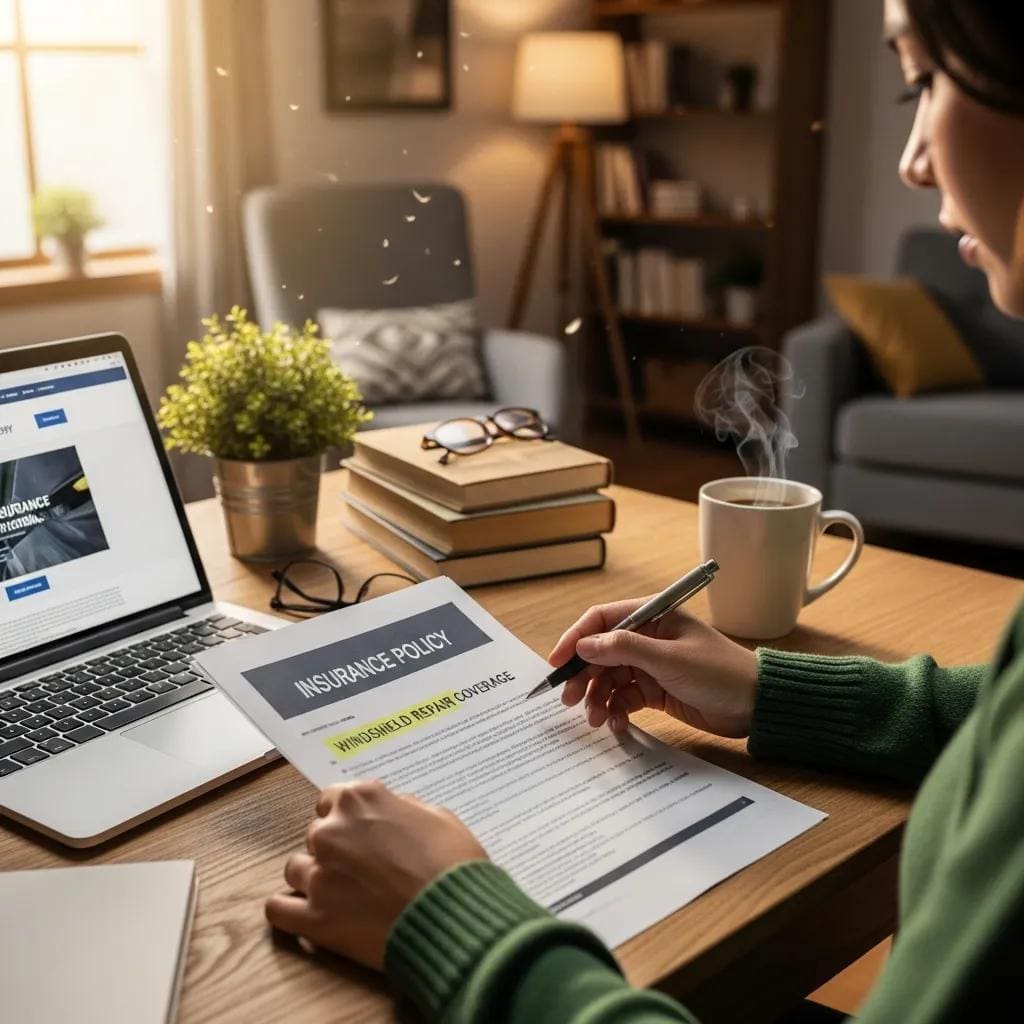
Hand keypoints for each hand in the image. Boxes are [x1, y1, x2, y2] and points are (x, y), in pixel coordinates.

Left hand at [266, 780, 486, 968]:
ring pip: (294, 868)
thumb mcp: (438, 817)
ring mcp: (319, 875)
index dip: (347, 817)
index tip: (360, 833)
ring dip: (313, 877)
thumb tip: (390, 812)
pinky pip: (277, 909)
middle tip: (360, 869)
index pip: (332, 799)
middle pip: (316, 834)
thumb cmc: (453, 864)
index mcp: (360, 800)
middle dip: (334, 849)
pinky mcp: (314, 918)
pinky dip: (287, 910)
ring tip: (340, 895)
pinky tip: (304, 913)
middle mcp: (331, 831)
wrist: (455, 917)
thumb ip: (403, 808)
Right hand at [549, 597, 758, 737]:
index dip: (576, 639)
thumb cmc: (720, 672)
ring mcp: (650, 665)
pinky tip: (615, 723)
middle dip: (583, 675)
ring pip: (609, 678)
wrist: (756, 705)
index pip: (601, 620)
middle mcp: (647, 638)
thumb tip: (584, 645)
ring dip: (598, 697)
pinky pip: (624, 697)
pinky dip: (615, 710)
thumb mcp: (670, 659)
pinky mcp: (656, 690)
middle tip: (568, 699)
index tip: (558, 663)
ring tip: (596, 719)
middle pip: (601, 652)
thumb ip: (624, 649)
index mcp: (652, 616)